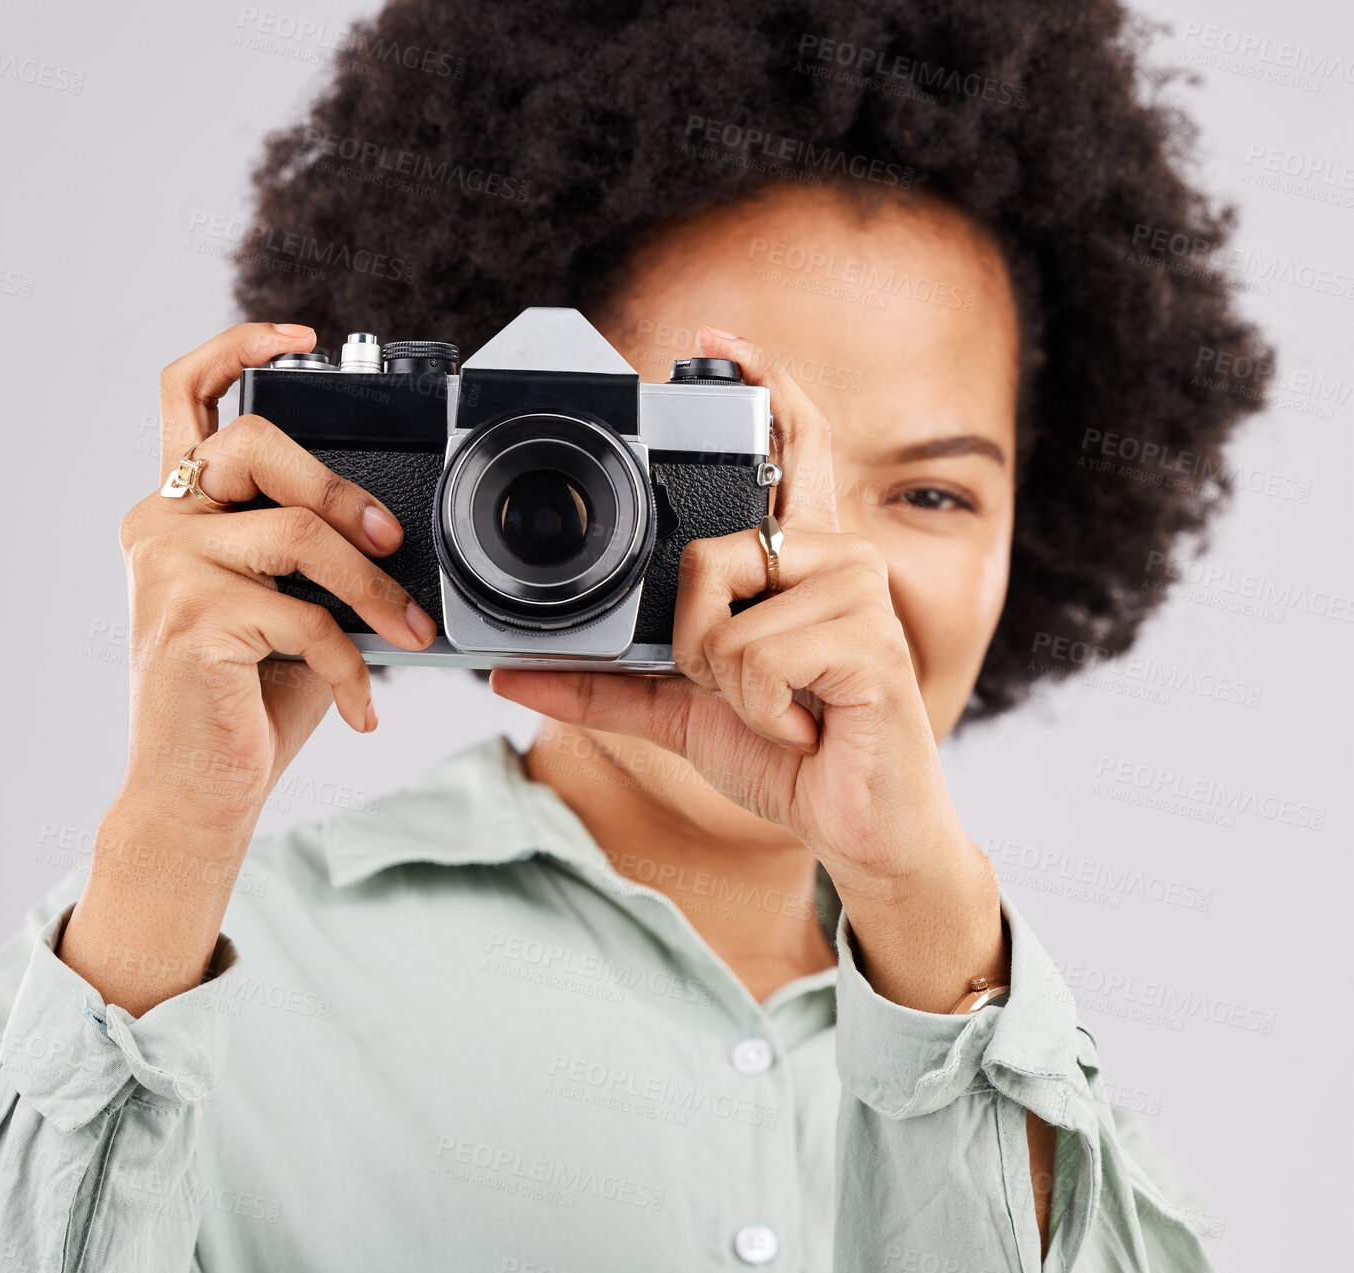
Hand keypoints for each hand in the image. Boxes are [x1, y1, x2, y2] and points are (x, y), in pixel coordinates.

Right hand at [117, 321, 437, 828]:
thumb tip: (392, 523)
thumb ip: (311, 549)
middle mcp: (159, 522)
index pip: (187, 393)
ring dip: (375, 589)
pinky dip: (351, 664)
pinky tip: (363, 706)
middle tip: (395, 546)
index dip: (240, 346)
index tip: (301, 336)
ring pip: (298, 533)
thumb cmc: (247, 698)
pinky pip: (304, 618)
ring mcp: (166, 567)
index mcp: (180, 508)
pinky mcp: (188, 619)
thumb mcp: (286, 604)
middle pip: (260, 444)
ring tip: (410, 635)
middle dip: (346, 492)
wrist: (197, 790)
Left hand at [490, 326, 1003, 1010]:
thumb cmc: (786, 753)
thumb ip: (601, 685)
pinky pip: (752, 658)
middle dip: (694, 642)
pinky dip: (758, 710)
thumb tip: (509, 674)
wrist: (854, 823)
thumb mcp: (679, 711)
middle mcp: (834, 555)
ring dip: (727, 687)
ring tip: (782, 707)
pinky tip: (807, 722)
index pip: (790, 446)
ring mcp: (858, 590)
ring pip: (721, 616)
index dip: (760, 387)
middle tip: (743, 687)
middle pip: (706, 552)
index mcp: (794, 558)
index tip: (715, 343)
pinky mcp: (870, 640)